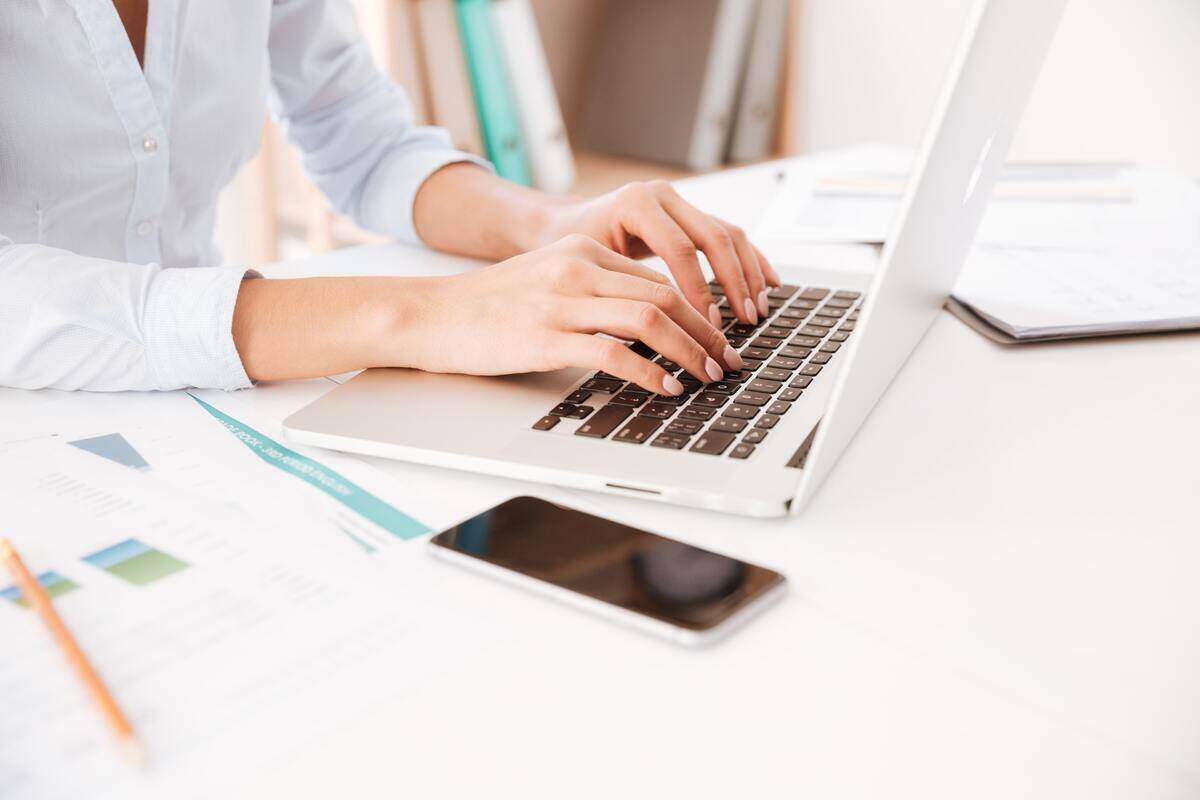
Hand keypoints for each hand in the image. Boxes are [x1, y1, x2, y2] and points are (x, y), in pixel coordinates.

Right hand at [383, 235, 743, 394]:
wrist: (431, 315)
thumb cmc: (488, 306)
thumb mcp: (546, 280)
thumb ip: (592, 290)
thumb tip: (645, 319)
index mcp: (581, 252)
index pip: (657, 277)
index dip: (698, 309)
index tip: (717, 337)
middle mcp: (577, 269)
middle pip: (665, 295)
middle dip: (707, 332)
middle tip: (729, 361)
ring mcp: (562, 302)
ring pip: (649, 319)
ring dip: (689, 351)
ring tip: (708, 375)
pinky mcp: (546, 337)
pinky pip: (614, 353)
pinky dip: (650, 372)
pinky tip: (666, 387)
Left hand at [534, 181, 781, 327]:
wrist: (562, 226)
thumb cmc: (568, 252)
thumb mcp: (589, 267)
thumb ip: (622, 289)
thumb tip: (654, 334)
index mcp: (637, 203)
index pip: (679, 249)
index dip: (699, 290)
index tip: (709, 325)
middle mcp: (662, 196)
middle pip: (713, 237)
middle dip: (734, 284)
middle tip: (745, 321)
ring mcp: (679, 202)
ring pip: (728, 234)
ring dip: (748, 275)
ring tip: (757, 311)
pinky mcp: (690, 214)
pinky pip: (729, 235)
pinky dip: (751, 261)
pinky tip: (769, 284)